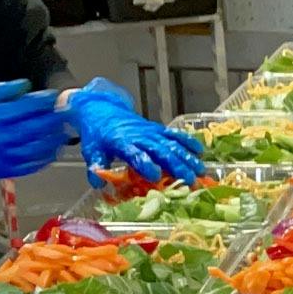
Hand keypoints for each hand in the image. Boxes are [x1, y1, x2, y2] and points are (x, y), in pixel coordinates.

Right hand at [0, 80, 65, 201]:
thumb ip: (0, 91)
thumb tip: (25, 85)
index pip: (26, 108)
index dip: (43, 101)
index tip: (54, 95)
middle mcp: (2, 138)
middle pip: (36, 129)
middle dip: (55, 120)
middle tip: (68, 113)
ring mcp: (6, 157)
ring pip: (38, 149)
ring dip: (54, 140)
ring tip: (64, 131)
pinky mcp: (8, 171)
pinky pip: (32, 165)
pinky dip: (45, 158)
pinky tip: (53, 151)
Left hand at [62, 77, 203, 187]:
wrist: (101, 110)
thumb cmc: (98, 134)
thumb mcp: (91, 150)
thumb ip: (97, 166)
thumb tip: (98, 183)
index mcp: (121, 142)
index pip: (135, 153)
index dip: (145, 164)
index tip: (155, 177)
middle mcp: (140, 136)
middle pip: (161, 150)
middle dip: (177, 165)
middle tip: (190, 181)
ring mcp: (151, 132)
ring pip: (172, 144)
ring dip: (188, 158)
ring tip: (201, 171)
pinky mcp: (157, 129)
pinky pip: (174, 134)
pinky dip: (188, 141)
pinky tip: (200, 152)